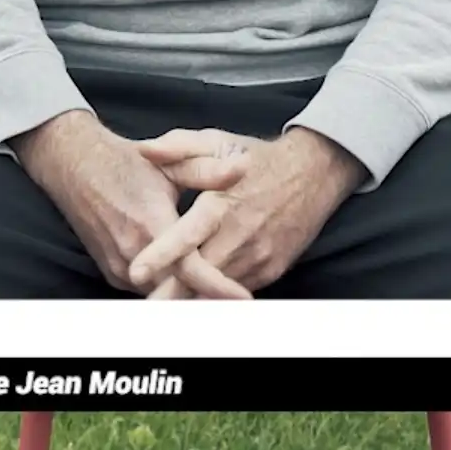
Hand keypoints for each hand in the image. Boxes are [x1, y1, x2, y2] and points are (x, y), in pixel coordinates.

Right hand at [10, 111, 252, 298]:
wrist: (75, 166)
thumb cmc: (125, 163)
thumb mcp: (168, 161)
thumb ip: (206, 170)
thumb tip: (242, 169)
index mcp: (152, 224)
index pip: (190, 269)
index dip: (218, 286)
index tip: (244, 297)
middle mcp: (133, 252)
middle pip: (178, 291)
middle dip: (207, 298)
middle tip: (238, 300)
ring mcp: (120, 267)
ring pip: (161, 293)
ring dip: (187, 294)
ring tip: (221, 293)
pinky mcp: (113, 273)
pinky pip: (146, 289)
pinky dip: (167, 288)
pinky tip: (189, 284)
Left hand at [127, 126, 366, 295]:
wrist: (314, 174)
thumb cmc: (257, 159)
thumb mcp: (218, 143)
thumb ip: (178, 147)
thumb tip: (145, 151)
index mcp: (221, 204)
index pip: (187, 236)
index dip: (161, 255)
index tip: (136, 270)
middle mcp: (239, 236)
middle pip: (198, 276)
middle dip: (169, 293)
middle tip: (143, 305)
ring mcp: (256, 257)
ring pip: (216, 291)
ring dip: (189, 300)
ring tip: (160, 307)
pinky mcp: (268, 271)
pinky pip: (234, 290)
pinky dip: (213, 297)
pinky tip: (192, 301)